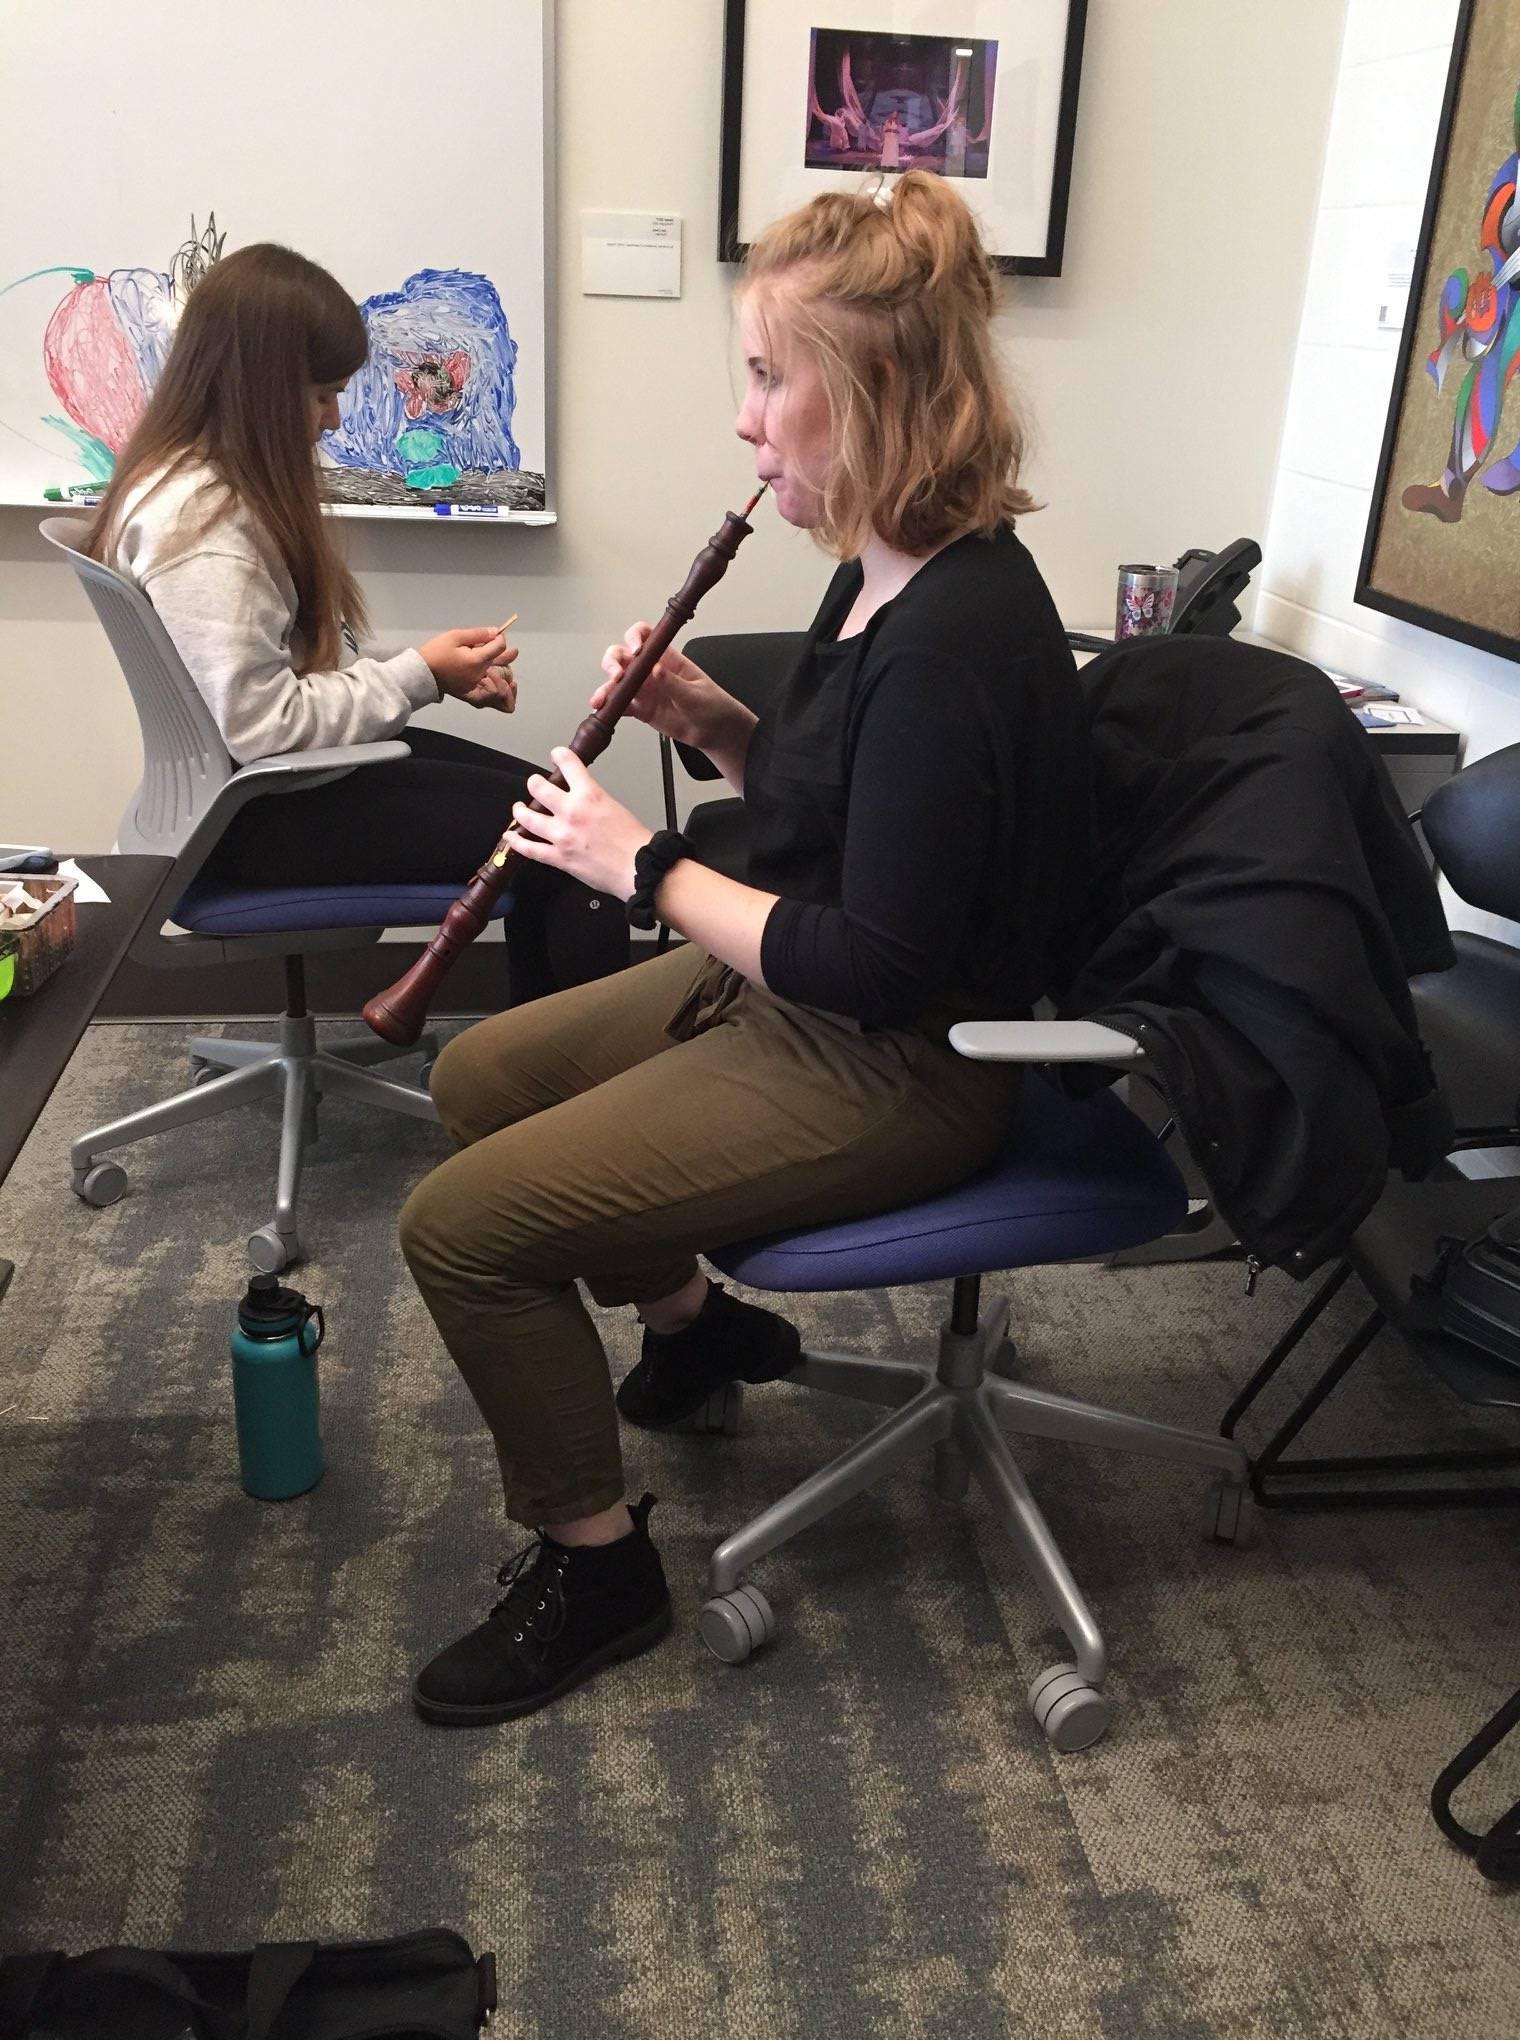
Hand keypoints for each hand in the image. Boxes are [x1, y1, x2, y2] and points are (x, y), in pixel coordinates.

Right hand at [421, 627, 518, 711]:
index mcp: (477, 661)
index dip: (500, 638)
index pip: (499, 648)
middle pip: (502, 666)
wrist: (422, 673)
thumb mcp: (455, 636)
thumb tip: (495, 632)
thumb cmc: (436, 652)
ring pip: (499, 684)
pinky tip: (499, 685)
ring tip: (510, 671)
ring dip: (506, 676)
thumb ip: (477, 634)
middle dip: (508, 656)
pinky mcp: (470, 693)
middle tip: (513, 652)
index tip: (497, 633)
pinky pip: (489, 696)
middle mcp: (480, 675)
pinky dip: (497, 691)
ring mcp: (476, 686)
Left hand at [507, 748, 652, 899]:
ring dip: (520, 810)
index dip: (559, 755)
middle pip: (538, 787)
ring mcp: (562, 835)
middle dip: (535, 784)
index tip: (556, 755)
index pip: (568, 764)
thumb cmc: (634, 842)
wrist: (639, 868)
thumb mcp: (615, 807)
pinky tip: (510, 837)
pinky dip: (516, 842)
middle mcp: (572, 812)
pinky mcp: (558, 857)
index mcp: (589, 795)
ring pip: (527, 817)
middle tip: (535, 785)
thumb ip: (594, 801)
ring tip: (519, 808)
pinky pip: (529, 848)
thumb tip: (583, 801)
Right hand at [591, 624, 719, 746]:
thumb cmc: (712, 706)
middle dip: (614, 663)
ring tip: (602, 700)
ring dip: (606, 688)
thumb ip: (674, 683)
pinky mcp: (641, 709)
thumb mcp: (696, 693)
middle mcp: (652, 670)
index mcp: (668, 658)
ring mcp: (645, 690)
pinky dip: (610, 708)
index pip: (646, 636)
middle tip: (617, 676)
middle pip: (623, 656)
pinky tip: (604, 712)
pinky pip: (621, 706)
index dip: (635, 638)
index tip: (634, 651)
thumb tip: (656, 669)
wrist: (715, 732)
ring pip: (618, 682)